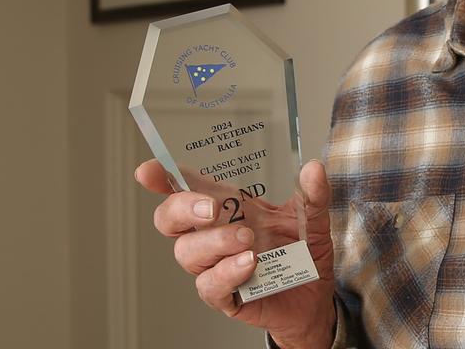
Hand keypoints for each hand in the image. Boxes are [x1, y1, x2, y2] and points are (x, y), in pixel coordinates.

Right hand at [135, 159, 336, 348]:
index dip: (163, 178)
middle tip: (211, 208)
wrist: (316, 296)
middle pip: (170, 219)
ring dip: (214, 242)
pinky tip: (249, 263)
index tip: (148, 171)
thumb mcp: (315, 216)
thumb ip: (314, 193)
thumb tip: (313, 169)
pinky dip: (226, 272)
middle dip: (181, 208)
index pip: (187, 188)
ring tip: (248, 240)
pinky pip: (208, 285)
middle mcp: (214, 235)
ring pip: (187, 252)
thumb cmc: (304, 251)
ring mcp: (216, 265)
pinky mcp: (224, 296)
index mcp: (230, 208)